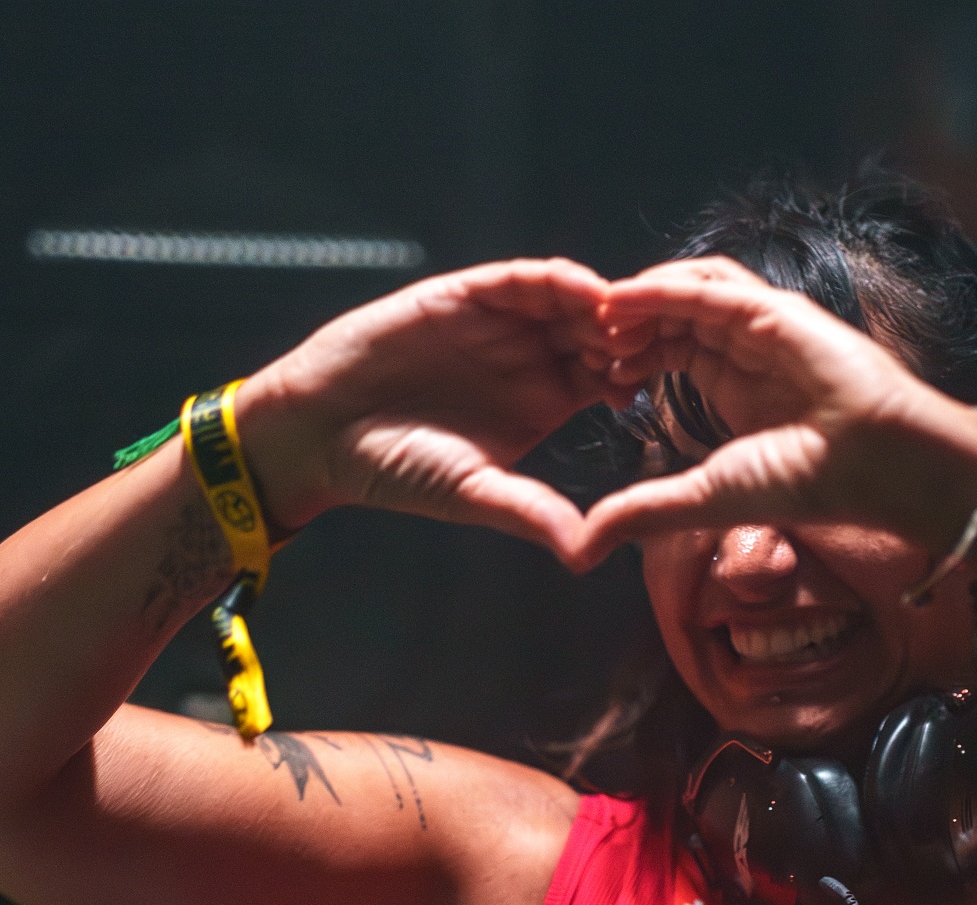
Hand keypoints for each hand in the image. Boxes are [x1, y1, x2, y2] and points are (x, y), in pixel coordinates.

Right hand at [240, 259, 631, 558]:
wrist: (318, 431)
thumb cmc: (394, 469)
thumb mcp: (471, 494)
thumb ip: (528, 511)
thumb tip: (584, 552)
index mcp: (546, 399)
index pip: (609, 377)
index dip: (636, 378)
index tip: (658, 390)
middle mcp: (531, 356)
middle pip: (599, 332)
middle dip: (629, 334)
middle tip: (657, 343)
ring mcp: (499, 322)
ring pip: (568, 301)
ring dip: (601, 305)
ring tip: (626, 319)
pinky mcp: (464, 296)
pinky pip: (519, 280)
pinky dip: (553, 280)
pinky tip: (581, 290)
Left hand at [569, 258, 976, 571]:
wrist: (871, 465)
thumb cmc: (802, 482)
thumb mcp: (701, 498)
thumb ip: (643, 511)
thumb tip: (580, 548)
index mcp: (732, 385)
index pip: (669, 350)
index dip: (628, 357)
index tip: (592, 378)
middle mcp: (744, 348)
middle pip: (671, 316)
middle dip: (625, 324)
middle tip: (582, 341)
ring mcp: (761, 324)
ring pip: (688, 291)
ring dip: (640, 299)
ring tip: (598, 316)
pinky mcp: (774, 310)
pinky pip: (709, 287)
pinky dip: (663, 288)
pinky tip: (625, 299)